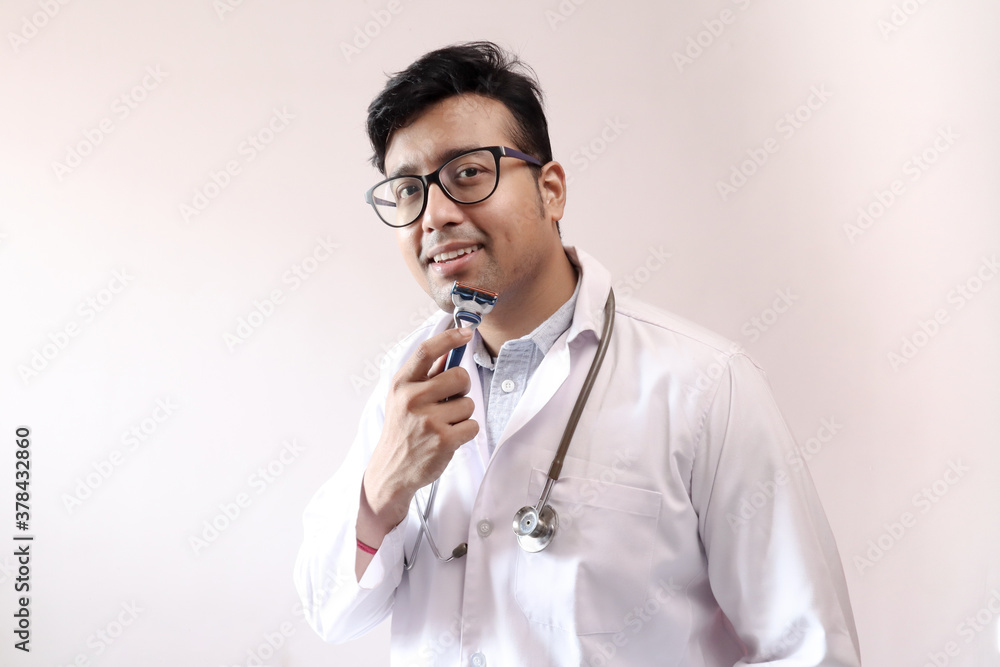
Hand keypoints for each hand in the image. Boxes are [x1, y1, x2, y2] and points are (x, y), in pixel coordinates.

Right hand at [360, 326, 478, 537]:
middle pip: (460, 376)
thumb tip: (451, 351)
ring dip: (462, 415)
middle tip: (449, 403)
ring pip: (469, 404)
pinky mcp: (443, 440)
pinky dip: (466, 433)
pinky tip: (448, 439)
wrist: (391, 470)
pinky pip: (472, 425)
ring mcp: (428, 420)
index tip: (466, 332)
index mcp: (402, 384)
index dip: (450, 338)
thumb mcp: (402, 399)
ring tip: (443, 425)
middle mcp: (412, 399)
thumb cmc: (402, 431)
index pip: (427, 351)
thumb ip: (425, 377)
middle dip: (462, 389)